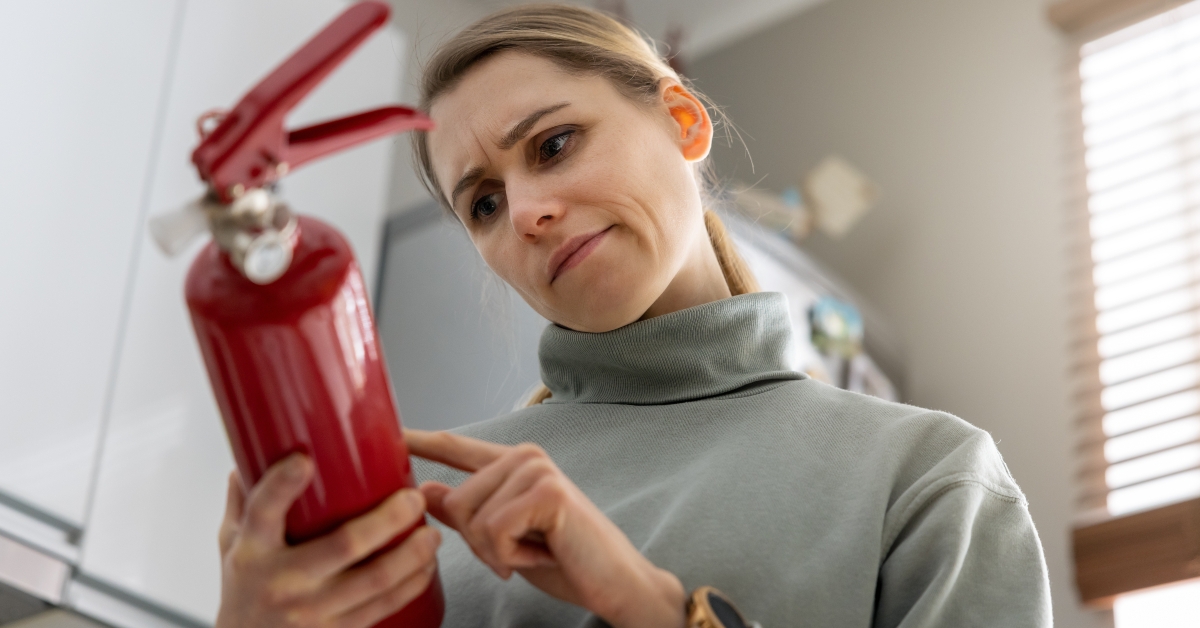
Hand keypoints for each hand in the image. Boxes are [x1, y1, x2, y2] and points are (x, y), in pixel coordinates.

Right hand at [214, 454, 440, 627]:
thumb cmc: (241, 590)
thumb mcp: (230, 543)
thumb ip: (244, 500)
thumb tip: (252, 453)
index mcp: (252, 551)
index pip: (263, 512)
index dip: (282, 486)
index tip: (303, 460)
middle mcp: (281, 582)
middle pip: (342, 545)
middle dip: (387, 519)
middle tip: (413, 499)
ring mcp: (310, 611)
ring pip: (373, 580)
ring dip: (410, 555)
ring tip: (430, 534)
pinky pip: (380, 607)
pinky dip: (409, 586)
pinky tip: (425, 567)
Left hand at [405, 429, 685, 627]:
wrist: (614, 584)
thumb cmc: (563, 561)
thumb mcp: (502, 540)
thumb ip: (466, 514)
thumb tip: (423, 490)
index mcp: (513, 464)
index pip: (456, 448)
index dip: (419, 440)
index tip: (388, 431)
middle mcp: (525, 456)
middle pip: (455, 501)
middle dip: (478, 543)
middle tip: (521, 552)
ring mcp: (537, 469)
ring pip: (471, 518)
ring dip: (497, 552)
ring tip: (536, 551)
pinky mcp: (547, 491)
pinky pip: (493, 531)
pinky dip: (510, 557)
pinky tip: (543, 554)